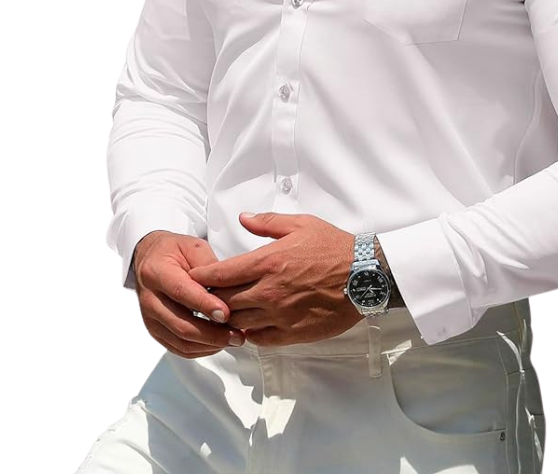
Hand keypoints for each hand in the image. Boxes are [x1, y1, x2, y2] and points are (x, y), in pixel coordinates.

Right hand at [132, 230, 245, 357]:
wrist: (151, 259)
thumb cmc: (174, 251)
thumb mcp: (193, 247)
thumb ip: (209, 267)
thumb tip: (228, 290)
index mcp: (157, 272)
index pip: (181, 292)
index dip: (204, 305)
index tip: (225, 314)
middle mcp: (150, 299)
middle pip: (181, 324)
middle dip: (212, 333)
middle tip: (237, 335)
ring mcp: (151, 318)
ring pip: (180, 341)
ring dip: (209, 345)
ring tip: (233, 340)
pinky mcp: (156, 331)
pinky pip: (178, 348)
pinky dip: (201, 350)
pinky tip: (219, 344)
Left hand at [187, 213, 362, 346]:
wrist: (365, 276)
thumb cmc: (335, 248)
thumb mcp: (301, 224)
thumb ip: (267, 223)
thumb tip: (243, 218)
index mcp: (268, 262)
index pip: (220, 273)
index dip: (201, 276)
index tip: (193, 276)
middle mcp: (268, 291)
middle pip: (223, 300)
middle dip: (209, 298)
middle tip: (202, 296)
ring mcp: (279, 315)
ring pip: (237, 323)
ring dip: (227, 318)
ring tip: (222, 314)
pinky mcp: (292, 333)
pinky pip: (259, 339)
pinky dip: (248, 334)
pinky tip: (247, 326)